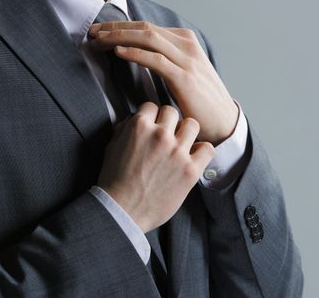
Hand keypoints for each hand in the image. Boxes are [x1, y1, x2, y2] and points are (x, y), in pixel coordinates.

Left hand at [89, 21, 238, 144]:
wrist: (223, 122)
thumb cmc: (199, 101)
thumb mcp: (182, 73)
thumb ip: (165, 60)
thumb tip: (138, 54)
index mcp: (184, 41)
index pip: (146, 27)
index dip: (120, 27)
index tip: (99, 32)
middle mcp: (186, 45)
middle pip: (144, 28)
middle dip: (115, 28)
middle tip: (91, 32)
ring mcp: (187, 60)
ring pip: (147, 39)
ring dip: (119, 37)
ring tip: (98, 41)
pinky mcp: (185, 77)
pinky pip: (155, 60)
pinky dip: (135, 53)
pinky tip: (118, 52)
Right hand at [97, 102, 213, 232]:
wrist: (122, 211)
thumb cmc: (113, 181)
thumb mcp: (111, 148)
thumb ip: (124, 129)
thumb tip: (134, 119)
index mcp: (139, 126)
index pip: (152, 106)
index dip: (151, 117)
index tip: (152, 126)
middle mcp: (160, 135)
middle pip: (172, 112)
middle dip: (168, 123)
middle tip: (166, 136)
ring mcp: (177, 152)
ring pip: (192, 124)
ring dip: (186, 132)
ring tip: (181, 144)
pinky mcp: (190, 170)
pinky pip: (207, 148)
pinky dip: (201, 151)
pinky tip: (193, 157)